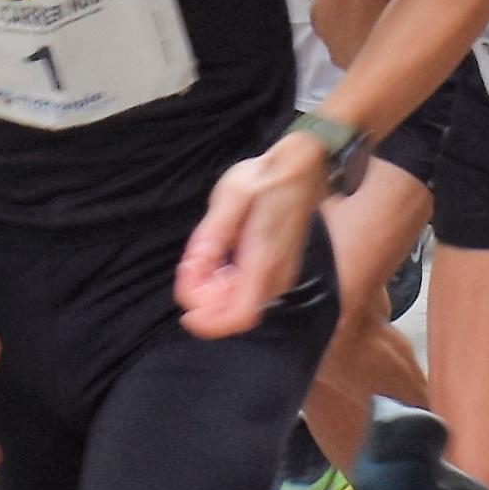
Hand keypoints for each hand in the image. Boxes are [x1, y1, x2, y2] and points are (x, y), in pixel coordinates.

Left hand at [175, 137, 324, 338]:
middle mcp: (276, 277)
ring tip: (203, 260)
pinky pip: (251, 293)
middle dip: (206, 302)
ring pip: (242, 305)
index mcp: (263, 261)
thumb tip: (193, 269)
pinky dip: (228, 287)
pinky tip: (219, 262)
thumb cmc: (265, 177)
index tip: (186, 309)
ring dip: (215, 294)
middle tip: (191, 268)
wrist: (302, 166)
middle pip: (236, 315)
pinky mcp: (281, 271)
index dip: (209, 323)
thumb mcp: (230, 197)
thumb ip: (211, 235)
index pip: (238, 317)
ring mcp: (282, 276)